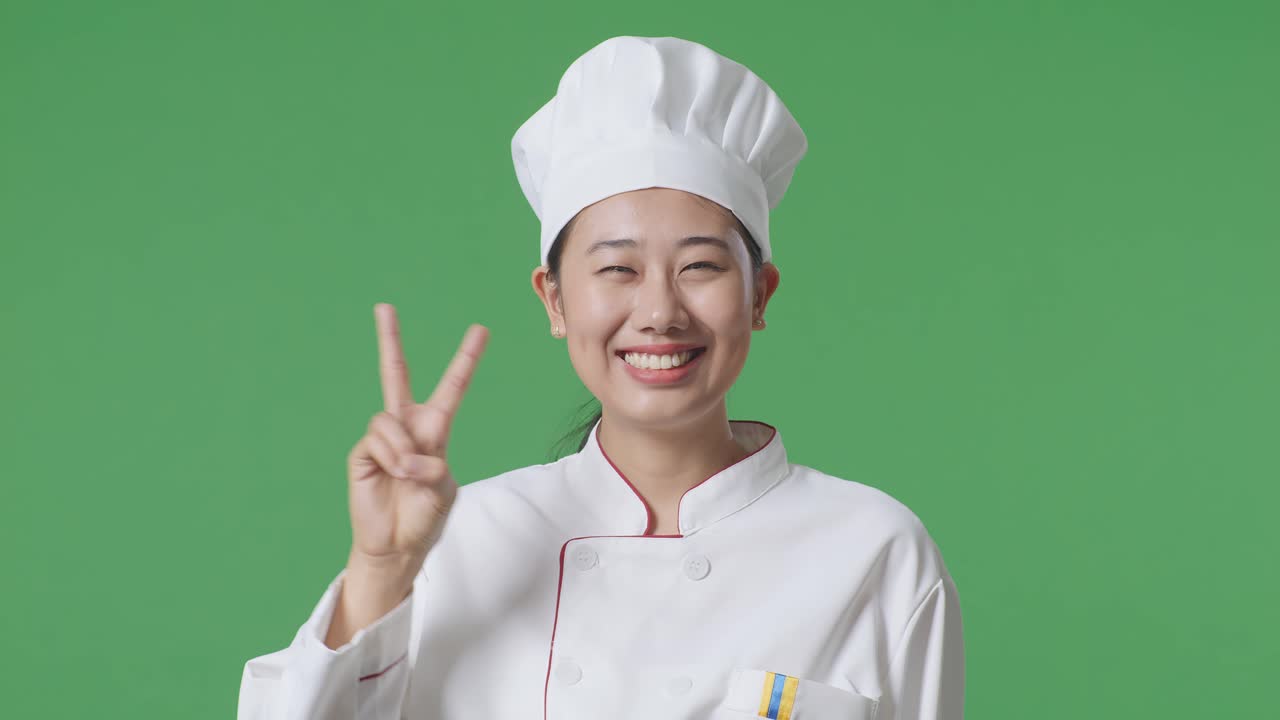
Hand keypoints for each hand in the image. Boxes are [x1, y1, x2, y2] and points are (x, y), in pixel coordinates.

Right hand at [344, 304, 488, 582]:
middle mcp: (406, 427)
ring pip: (390, 421)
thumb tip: (408, 455)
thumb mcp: (444, 490)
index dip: (465, 359)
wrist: (398, 545)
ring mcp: (382, 438)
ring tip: (407, 475)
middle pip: (395, 374)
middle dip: (389, 340)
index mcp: (434, 430)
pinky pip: (377, 439)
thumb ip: (433, 467)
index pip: (451, 387)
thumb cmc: (424, 517)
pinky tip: (393, 474)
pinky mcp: (362, 452)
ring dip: (404, 451)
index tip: (480, 330)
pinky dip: (392, 457)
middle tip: (384, 307)